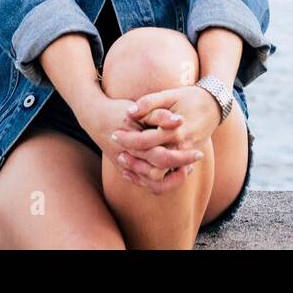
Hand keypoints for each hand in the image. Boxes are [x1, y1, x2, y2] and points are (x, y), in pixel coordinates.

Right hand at [76, 95, 192, 193]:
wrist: (94, 116)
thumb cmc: (119, 110)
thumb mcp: (139, 108)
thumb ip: (159, 114)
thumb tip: (179, 120)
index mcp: (134, 144)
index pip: (163, 157)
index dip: (182, 157)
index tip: (198, 151)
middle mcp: (129, 158)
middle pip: (159, 172)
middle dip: (180, 167)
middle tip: (197, 157)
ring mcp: (126, 166)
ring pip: (152, 183)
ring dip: (172, 179)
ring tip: (187, 167)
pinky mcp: (125, 169)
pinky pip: (144, 183)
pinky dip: (160, 180)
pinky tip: (173, 171)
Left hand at [111, 86, 218, 192]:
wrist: (214, 105)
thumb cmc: (190, 97)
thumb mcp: (169, 95)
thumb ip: (149, 102)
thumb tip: (129, 112)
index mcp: (176, 130)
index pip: (146, 141)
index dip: (127, 138)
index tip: (114, 134)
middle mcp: (182, 147)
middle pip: (152, 163)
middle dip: (132, 160)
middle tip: (117, 153)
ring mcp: (185, 157)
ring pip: (160, 178)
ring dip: (141, 174)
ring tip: (124, 163)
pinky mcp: (186, 162)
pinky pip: (168, 180)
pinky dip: (151, 180)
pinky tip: (136, 172)